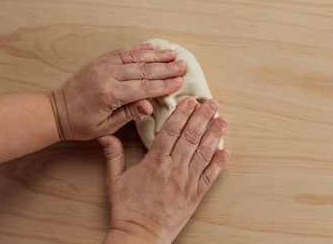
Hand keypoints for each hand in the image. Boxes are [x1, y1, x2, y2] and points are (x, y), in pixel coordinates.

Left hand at [49, 42, 186, 139]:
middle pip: (143, 70)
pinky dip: (138, 49)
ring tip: (173, 54)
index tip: (179, 82)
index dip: (164, 85)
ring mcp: (103, 65)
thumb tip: (149, 106)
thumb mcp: (106, 126)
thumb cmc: (81, 123)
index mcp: (110, 94)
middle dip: (166, 68)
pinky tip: (151, 47)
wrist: (56, 110)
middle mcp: (108, 75)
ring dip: (156, 56)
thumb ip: (129, 113)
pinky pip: (122, 51)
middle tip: (183, 65)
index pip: (144, 88)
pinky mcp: (100, 60)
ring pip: (135, 58)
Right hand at [99, 98, 228, 243]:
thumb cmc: (127, 209)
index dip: (182, 114)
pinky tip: (226, 151)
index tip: (190, 101)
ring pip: (203, 153)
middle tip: (212, 102)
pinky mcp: (195, 196)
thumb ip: (114, 156)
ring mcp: (187, 182)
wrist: (140, 236)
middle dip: (203, 117)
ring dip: (214, 135)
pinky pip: (210, 177)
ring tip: (223, 120)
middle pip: (191, 137)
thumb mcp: (115, 181)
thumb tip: (106, 135)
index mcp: (155, 162)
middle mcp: (174, 169)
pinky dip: (219, 164)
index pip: (171, 131)